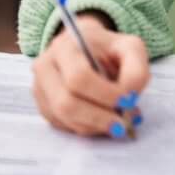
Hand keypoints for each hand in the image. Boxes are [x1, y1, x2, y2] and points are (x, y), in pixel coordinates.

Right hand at [31, 10, 148, 137]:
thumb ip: (136, 70)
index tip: (128, 101)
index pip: (79, 77)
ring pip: (64, 118)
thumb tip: (129, 98)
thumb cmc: (109, 50)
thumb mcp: (130, 48)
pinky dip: (86, 127)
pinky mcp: (42, 106)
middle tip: (122, 124)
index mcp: (65, 46)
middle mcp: (45, 66)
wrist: (87, 48)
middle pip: (65, 102)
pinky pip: (63, 125)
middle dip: (98, 117)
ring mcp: (39, 88)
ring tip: (114, 122)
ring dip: (94, 125)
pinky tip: (100, 119)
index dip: (104, 94)